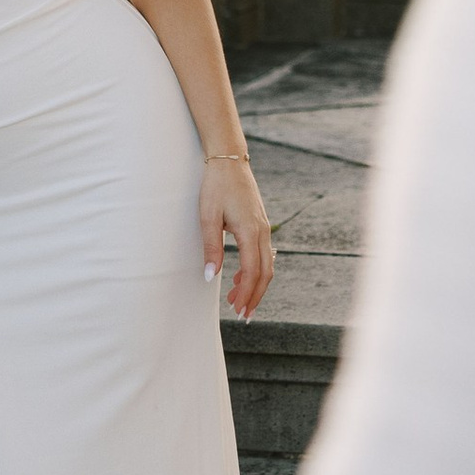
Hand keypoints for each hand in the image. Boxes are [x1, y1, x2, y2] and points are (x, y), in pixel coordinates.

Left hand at [203, 151, 273, 317]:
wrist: (229, 159)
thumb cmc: (215, 186)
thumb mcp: (208, 216)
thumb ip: (211, 247)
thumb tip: (210, 277)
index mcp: (249, 230)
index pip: (252, 271)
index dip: (246, 293)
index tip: (237, 309)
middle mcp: (261, 231)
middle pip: (265, 272)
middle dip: (255, 295)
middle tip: (243, 314)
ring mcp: (263, 227)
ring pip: (266, 264)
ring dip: (255, 284)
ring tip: (237, 299)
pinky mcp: (259, 223)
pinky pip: (263, 253)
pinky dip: (256, 269)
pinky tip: (240, 276)